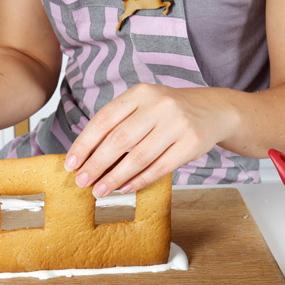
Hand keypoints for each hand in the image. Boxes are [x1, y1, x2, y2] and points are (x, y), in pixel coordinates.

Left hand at [63, 83, 237, 197]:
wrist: (213, 110)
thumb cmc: (167, 111)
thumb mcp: (144, 105)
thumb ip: (119, 123)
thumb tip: (86, 155)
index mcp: (140, 93)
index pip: (104, 120)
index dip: (84, 144)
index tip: (71, 163)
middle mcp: (159, 105)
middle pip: (119, 140)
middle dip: (96, 164)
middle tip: (81, 181)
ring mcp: (177, 124)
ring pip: (138, 157)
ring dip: (115, 177)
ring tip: (99, 190)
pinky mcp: (190, 144)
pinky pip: (159, 168)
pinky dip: (139, 181)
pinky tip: (125, 189)